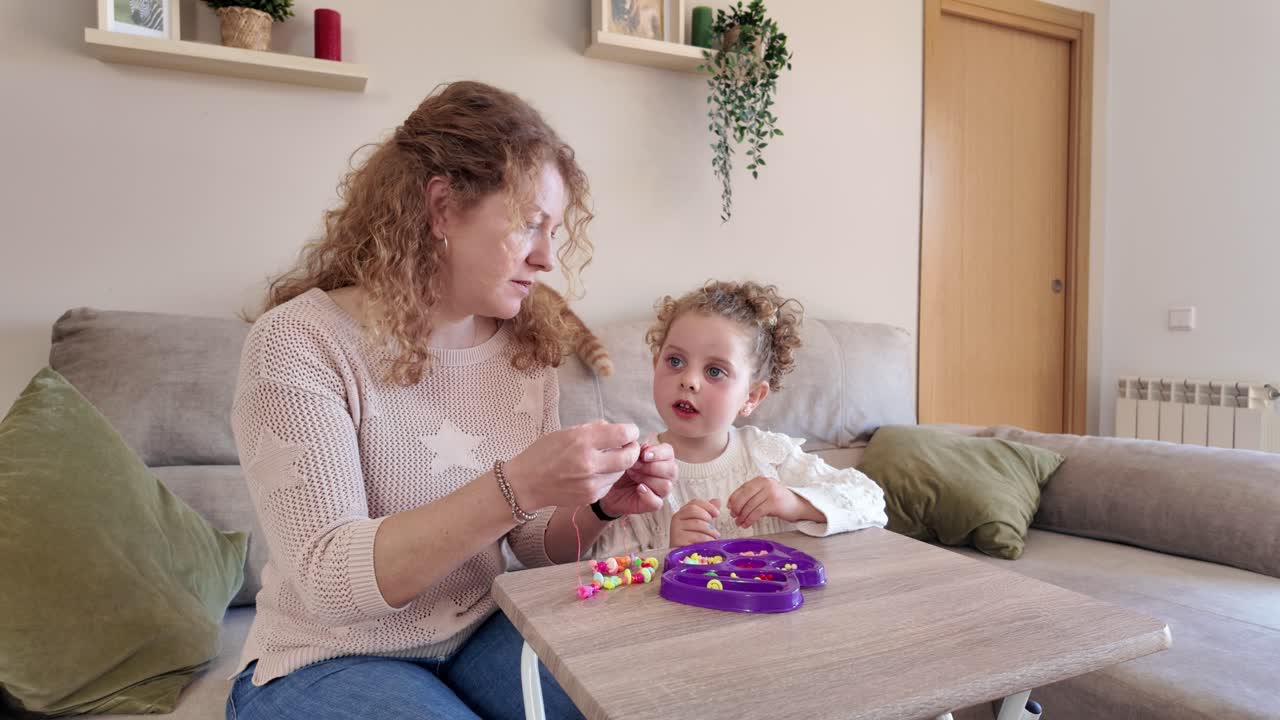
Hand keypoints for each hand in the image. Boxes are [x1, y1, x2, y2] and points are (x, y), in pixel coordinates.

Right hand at [504, 421, 639, 509]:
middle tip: (629, 446)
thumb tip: (616, 429)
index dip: (631, 431)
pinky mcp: (591, 496)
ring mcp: (591, 483)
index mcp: (582, 440)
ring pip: (621, 471)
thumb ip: (594, 430)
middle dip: (632, 450)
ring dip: (620, 464)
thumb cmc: (544, 453)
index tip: (629, 431)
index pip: (622, 434)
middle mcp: (589, 462)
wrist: (526, 483)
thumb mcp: (567, 432)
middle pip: (629, 456)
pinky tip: (595, 472)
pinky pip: (610, 483)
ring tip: (607, 458)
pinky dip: (608, 476)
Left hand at [598, 439, 675, 517]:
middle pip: (671, 470)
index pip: (669, 452)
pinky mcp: (652, 504)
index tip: (644, 454)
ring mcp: (661, 491)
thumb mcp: (626, 455)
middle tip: (634, 465)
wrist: (606, 486)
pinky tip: (638, 488)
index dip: (659, 452)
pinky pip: (657, 502)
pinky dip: (648, 495)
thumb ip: (637, 450)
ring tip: (633, 475)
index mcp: (662, 459)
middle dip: (651, 466)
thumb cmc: (620, 469)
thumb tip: (646, 447)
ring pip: (666, 485)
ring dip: (647, 479)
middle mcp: (665, 475)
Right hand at [670, 498, 720, 546]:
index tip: (717, 513)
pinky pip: (698, 536)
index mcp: (681, 513)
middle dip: (707, 518)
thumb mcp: (701, 524)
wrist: (682, 557)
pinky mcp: (678, 540)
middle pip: (694, 510)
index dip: (708, 506)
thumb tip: (717, 501)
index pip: (694, 502)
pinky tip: (710, 543)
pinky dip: (708, 539)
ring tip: (715, 537)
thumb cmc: (693, 540)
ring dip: (710, 531)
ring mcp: (676, 529)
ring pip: (698, 523)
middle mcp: (676, 519)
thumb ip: (707, 512)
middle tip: (714, 528)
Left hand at [727, 476, 820, 527]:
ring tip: (739, 523)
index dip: (733, 498)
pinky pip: (756, 512)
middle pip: (744, 496)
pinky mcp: (774, 503)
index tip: (729, 507)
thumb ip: (751, 496)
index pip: (742, 488)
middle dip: (737, 508)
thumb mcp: (764, 494)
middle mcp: (765, 483)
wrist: (798, 506)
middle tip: (733, 516)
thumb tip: (733, 506)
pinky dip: (749, 519)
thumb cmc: (779, 502)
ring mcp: (770, 492)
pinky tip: (746, 524)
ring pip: (750, 505)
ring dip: (742, 516)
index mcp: (761, 480)